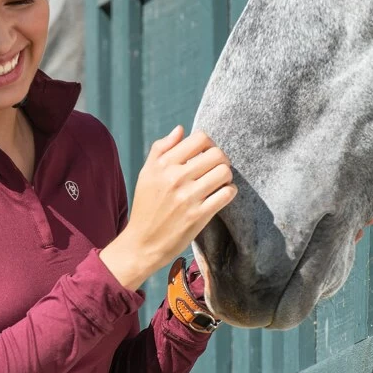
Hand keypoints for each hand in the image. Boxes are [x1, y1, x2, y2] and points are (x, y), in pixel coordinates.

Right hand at [100, 126, 236, 290]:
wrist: (143, 243)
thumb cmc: (146, 206)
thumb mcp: (146, 174)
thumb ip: (161, 148)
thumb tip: (180, 129)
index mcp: (163, 164)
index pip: (200, 138)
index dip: (208, 143)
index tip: (206, 153)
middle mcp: (175, 177)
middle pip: (217, 154)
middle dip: (221, 159)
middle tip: (216, 168)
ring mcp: (188, 197)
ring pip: (224, 172)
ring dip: (226, 175)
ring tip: (219, 182)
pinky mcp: (199, 215)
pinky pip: (226, 193)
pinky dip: (229, 192)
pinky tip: (222, 194)